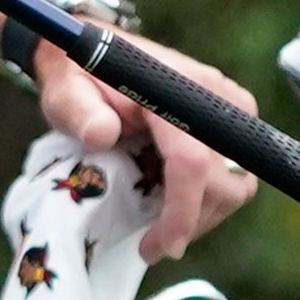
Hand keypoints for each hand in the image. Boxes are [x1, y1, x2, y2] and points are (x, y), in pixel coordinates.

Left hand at [30, 33, 257, 260]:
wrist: (95, 52)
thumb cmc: (78, 76)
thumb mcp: (64, 93)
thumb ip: (77, 111)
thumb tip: (101, 134)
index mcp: (179, 88)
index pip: (193, 163)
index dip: (181, 212)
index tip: (160, 247)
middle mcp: (218, 97)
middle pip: (225, 183)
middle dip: (189, 221)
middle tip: (149, 243)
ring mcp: (231, 110)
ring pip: (235, 186)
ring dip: (197, 213)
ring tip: (155, 221)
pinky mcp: (232, 123)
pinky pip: (232, 176)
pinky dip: (202, 197)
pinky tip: (168, 200)